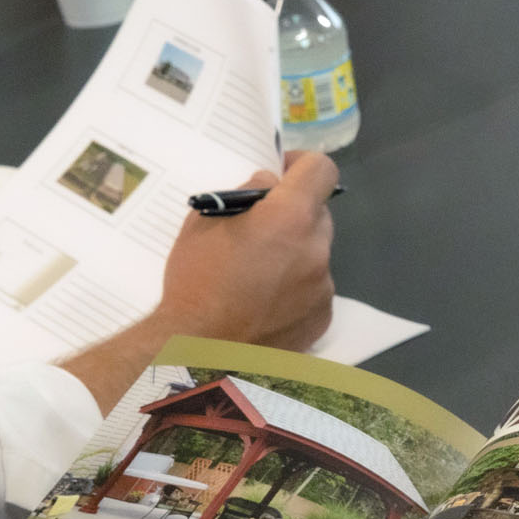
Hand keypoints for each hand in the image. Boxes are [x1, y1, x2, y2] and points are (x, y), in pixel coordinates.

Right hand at [155, 151, 338, 350]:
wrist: (200, 353)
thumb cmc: (195, 281)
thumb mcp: (204, 222)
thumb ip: (244, 195)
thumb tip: (269, 187)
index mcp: (291, 216)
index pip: (321, 170)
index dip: (302, 165)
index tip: (282, 175)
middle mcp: (317, 249)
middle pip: (317, 216)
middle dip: (293, 216)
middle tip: (259, 232)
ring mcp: (323, 287)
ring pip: (315, 256)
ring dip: (294, 256)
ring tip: (257, 278)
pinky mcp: (322, 318)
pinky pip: (314, 291)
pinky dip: (296, 291)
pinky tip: (265, 306)